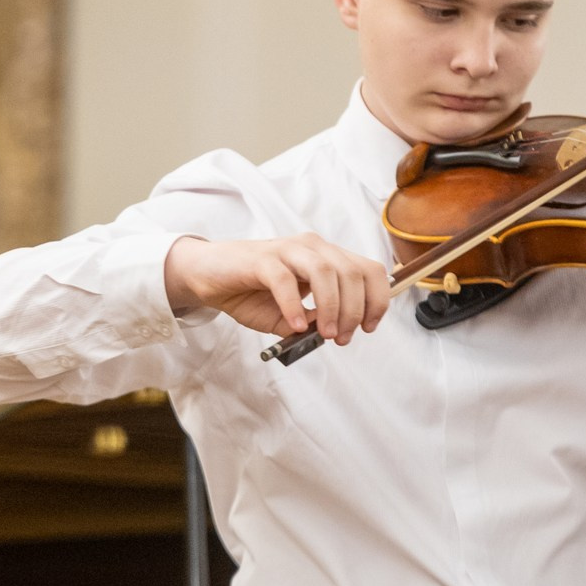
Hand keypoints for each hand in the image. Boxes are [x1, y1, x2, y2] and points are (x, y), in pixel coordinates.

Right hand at [163, 234, 389, 345]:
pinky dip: (294, 304)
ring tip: (325, 333)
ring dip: (332, 307)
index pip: (368, 270)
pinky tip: (295, 324)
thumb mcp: (290, 315)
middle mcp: (311, 248)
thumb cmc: (250, 292)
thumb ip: (313, 321)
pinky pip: (285, 279)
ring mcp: (286, 250)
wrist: (208, 276)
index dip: (377, 299)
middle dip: (354, 310)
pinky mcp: (261, 259)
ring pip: (326, 271)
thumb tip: (331, 329)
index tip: (368, 327)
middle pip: (352, 272)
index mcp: (325, 258)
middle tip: (341, 337)